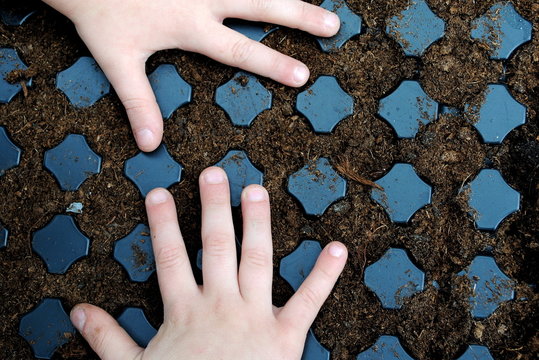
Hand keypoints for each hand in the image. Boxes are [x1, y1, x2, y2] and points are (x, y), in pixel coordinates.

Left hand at [42, 0, 339, 150]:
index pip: (240, 49)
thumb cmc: (99, 15)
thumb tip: (151, 146)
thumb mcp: (117, 62)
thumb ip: (139, 103)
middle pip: (262, 5)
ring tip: (322, 3)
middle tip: (332, 26)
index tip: (305, 76)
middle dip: (299, 17)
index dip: (273, 64)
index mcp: (191, 26)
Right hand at [69, 167, 346, 358]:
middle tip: (214, 173)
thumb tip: (76, 310)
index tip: (158, 193)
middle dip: (213, 207)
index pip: (169, 257)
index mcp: (184, 311)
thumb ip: (106, 339)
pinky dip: (325, 274)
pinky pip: (309, 300)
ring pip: (257, 259)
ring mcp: (255, 316)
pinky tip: (338, 249)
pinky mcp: (286, 335)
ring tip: (257, 191)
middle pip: (216, 245)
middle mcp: (220, 304)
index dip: (162, 223)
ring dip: (258, 223)